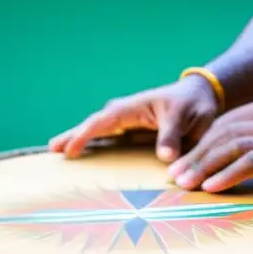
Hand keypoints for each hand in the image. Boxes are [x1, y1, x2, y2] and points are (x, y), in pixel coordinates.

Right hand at [49, 75, 219, 161]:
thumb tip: (165, 158)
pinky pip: (106, 134)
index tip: (71, 149)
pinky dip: (92, 141)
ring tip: (57, 150)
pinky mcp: (130, 127)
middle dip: (73, 135)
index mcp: (134, 107)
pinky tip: (80, 150)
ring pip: (96, 128)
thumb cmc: (194, 106)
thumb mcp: (189, 119)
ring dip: (77, 137)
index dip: (86, 135)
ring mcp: (126, 119)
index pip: (104, 121)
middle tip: (52, 149)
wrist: (200, 95)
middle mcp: (125, 112)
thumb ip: (174, 136)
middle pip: (93, 124)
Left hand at [167, 92, 252, 192]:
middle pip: (222, 133)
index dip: (202, 143)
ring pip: (230, 147)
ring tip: (185, 185)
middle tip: (175, 177)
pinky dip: (227, 174)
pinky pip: (250, 162)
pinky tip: (212, 187)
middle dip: (195, 156)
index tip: (186, 162)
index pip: (228, 123)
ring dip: (203, 167)